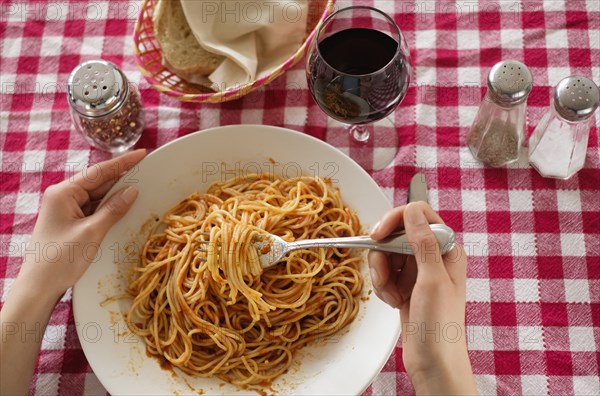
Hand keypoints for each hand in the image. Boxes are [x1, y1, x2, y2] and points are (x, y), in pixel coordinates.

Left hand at [18, 149, 145, 298]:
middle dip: (122, 177)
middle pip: (98, 182)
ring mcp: (66, 210)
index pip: (98, 172)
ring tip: (142, 186)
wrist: (39, 286)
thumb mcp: (92, 232)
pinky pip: (95, 209)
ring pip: (98, 196)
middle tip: (147, 170)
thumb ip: (113, 209)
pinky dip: (110, 208)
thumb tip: (133, 190)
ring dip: (117, 194)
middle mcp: (63, 196)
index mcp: (63, 192)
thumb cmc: (61, 259)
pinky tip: (125, 206)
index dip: (122, 163)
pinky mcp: (71, 222)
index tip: (142, 154)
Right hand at [368, 202, 475, 394]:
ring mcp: (418, 271)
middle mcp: (432, 256)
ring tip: (391, 295)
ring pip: (386, 254)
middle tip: (382, 275)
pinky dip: (382, 286)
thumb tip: (412, 210)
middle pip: (396, 235)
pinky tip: (393, 302)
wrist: (433, 361)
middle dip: (384, 255)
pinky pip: (384, 273)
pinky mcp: (405, 284)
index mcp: (446, 248)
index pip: (418, 215)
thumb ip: (422, 243)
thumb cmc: (440, 325)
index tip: (378, 235)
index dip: (395, 221)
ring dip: (381, 274)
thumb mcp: (431, 280)